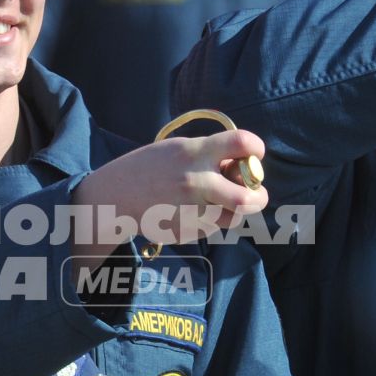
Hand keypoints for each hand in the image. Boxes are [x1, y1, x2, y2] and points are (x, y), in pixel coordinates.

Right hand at [71, 129, 265, 263]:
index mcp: (195, 153)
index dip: (256, 147)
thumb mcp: (178, 149)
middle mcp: (197, 182)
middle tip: (256, 194)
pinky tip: (190, 210)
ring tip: (217, 201)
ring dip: (233, 209)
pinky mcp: (186, 231)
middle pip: (248, 197)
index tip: (253, 153)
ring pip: (233, 217)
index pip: (242, 143)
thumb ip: (210, 154)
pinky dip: (210, 220)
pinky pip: (212, 228)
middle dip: (259, 196)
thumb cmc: (150, 167)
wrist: (115, 197)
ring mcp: (191, 210)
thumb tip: (242, 166)